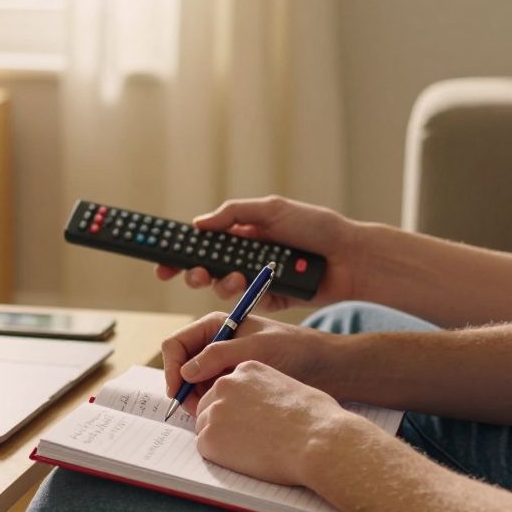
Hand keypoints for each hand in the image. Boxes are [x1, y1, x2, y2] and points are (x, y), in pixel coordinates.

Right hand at [155, 196, 363, 310]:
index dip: (180, 253)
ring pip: (222, 287)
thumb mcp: (272, 209)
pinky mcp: (269, 298)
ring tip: (234, 276)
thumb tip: (199, 224)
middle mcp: (245, 256)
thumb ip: (233, 214)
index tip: (162, 263)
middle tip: (191, 275)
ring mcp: (255, 279)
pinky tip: (253, 285)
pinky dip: (245, 294)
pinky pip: (247, 302)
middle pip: (206, 268)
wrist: (349, 257)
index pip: (203, 243)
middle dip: (192, 273)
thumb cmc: (315, 227)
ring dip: (221, 282)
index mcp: (242, 233)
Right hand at [160, 312, 339, 415]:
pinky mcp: (231, 383)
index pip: (177, 344)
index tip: (177, 391)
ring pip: (193, 386)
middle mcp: (214, 344)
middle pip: (181, 367)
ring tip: (212, 413)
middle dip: (183, 388)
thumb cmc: (294, 349)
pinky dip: (210, 405)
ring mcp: (222, 365)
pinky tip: (224, 414)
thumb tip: (186, 372)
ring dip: (196, 400)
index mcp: (215, 325)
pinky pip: (209, 396)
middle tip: (195, 411)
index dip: (172, 367)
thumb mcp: (256, 349)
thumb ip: (219, 356)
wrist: (324, 368)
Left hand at [193, 361, 346, 486]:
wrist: (318, 441)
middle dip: (223, 422)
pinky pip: (205, 448)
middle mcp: (225, 385)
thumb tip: (266, 406)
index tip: (249, 420)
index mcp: (246, 370)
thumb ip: (268, 391)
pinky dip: (220, 457)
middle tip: (245, 439)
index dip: (237, 408)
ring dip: (221, 440)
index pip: (227, 389)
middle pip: (209, 405)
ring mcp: (215, 411)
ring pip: (204, 427)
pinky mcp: (210, 438)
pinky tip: (244, 459)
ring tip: (250, 450)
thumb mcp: (290, 387)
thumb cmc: (316, 418)